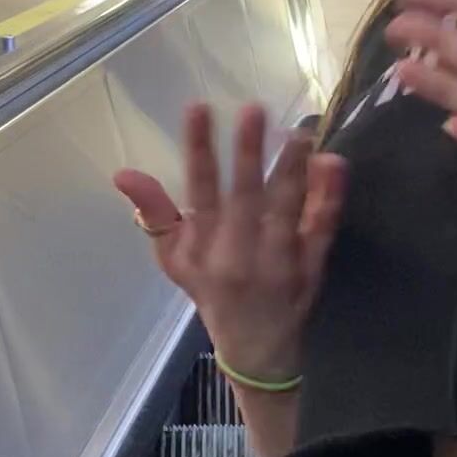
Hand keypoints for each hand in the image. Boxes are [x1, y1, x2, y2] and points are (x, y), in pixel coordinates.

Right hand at [114, 102, 346, 380]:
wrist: (257, 349)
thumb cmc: (211, 293)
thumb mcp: (176, 259)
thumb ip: (154, 214)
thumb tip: (122, 172)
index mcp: (205, 248)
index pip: (198, 192)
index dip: (197, 150)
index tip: (199, 107)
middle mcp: (242, 254)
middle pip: (245, 198)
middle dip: (248, 153)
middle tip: (253, 110)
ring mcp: (281, 261)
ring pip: (287, 209)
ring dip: (292, 169)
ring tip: (298, 131)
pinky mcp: (313, 265)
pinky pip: (322, 227)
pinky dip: (329, 196)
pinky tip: (333, 163)